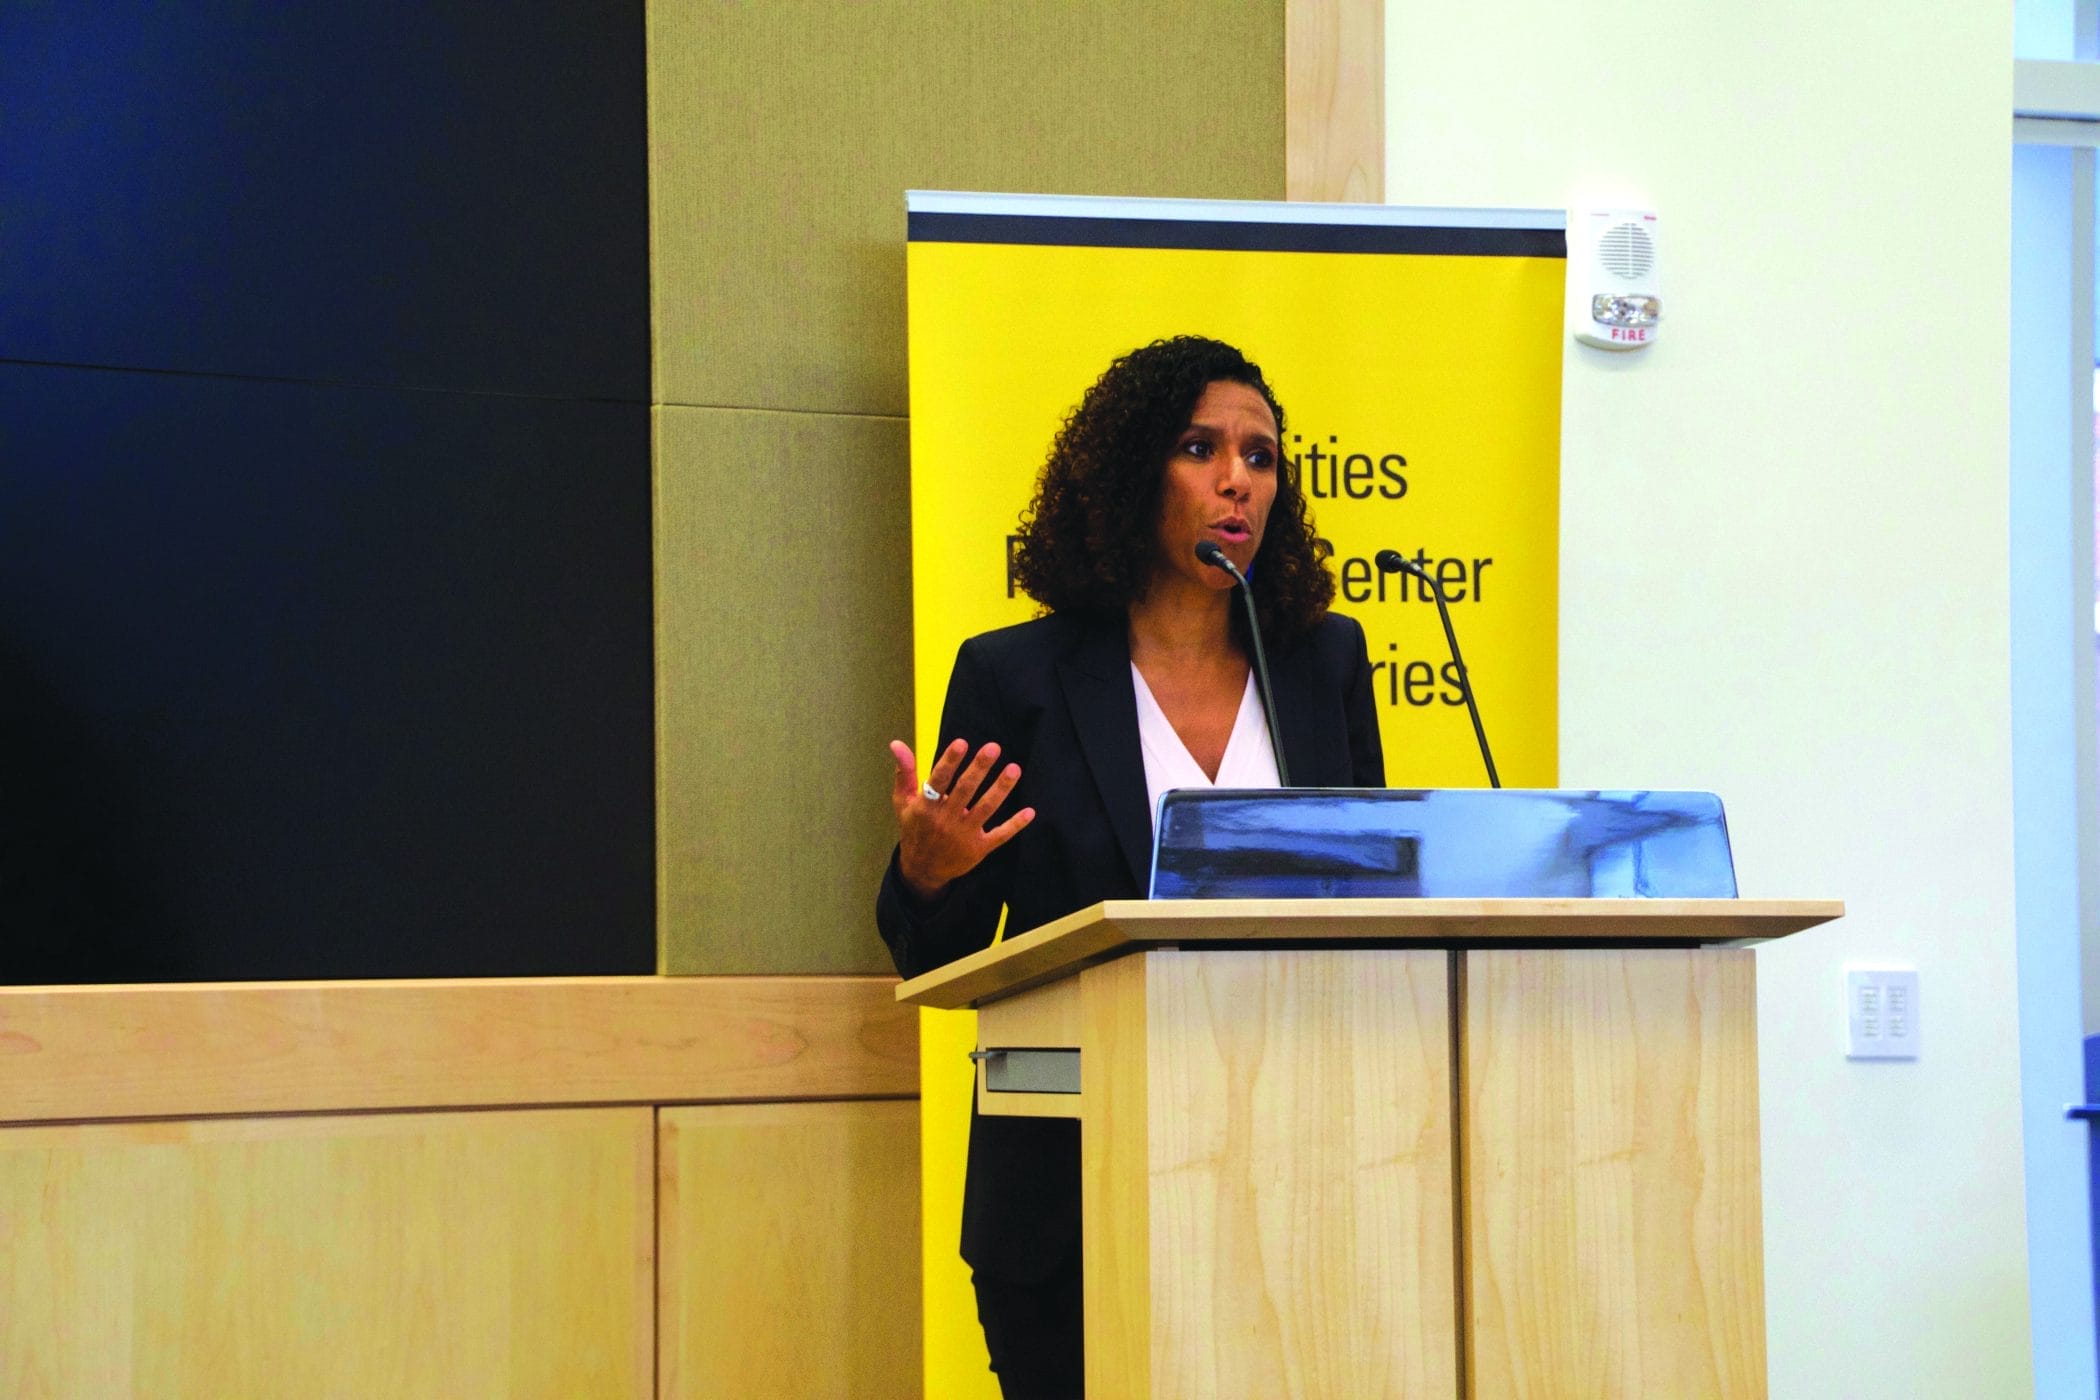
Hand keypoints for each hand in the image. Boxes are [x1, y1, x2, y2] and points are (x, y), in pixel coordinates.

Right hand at [888, 738, 1035, 901]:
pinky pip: (1000, 835)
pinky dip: (1015, 825)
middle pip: (965, 790)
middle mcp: (946, 820)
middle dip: (980, 768)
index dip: (950, 761)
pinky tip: (1029, 812)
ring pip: (985, 809)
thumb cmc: (914, 829)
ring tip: (1014, 769)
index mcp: (926, 807)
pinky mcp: (979, 848)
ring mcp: (964, 835)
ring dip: (1000, 789)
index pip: (939, 780)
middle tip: (993, 748)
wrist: (922, 869)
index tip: (962, 742)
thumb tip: (896, 743)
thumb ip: (905, 772)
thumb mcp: (903, 802)